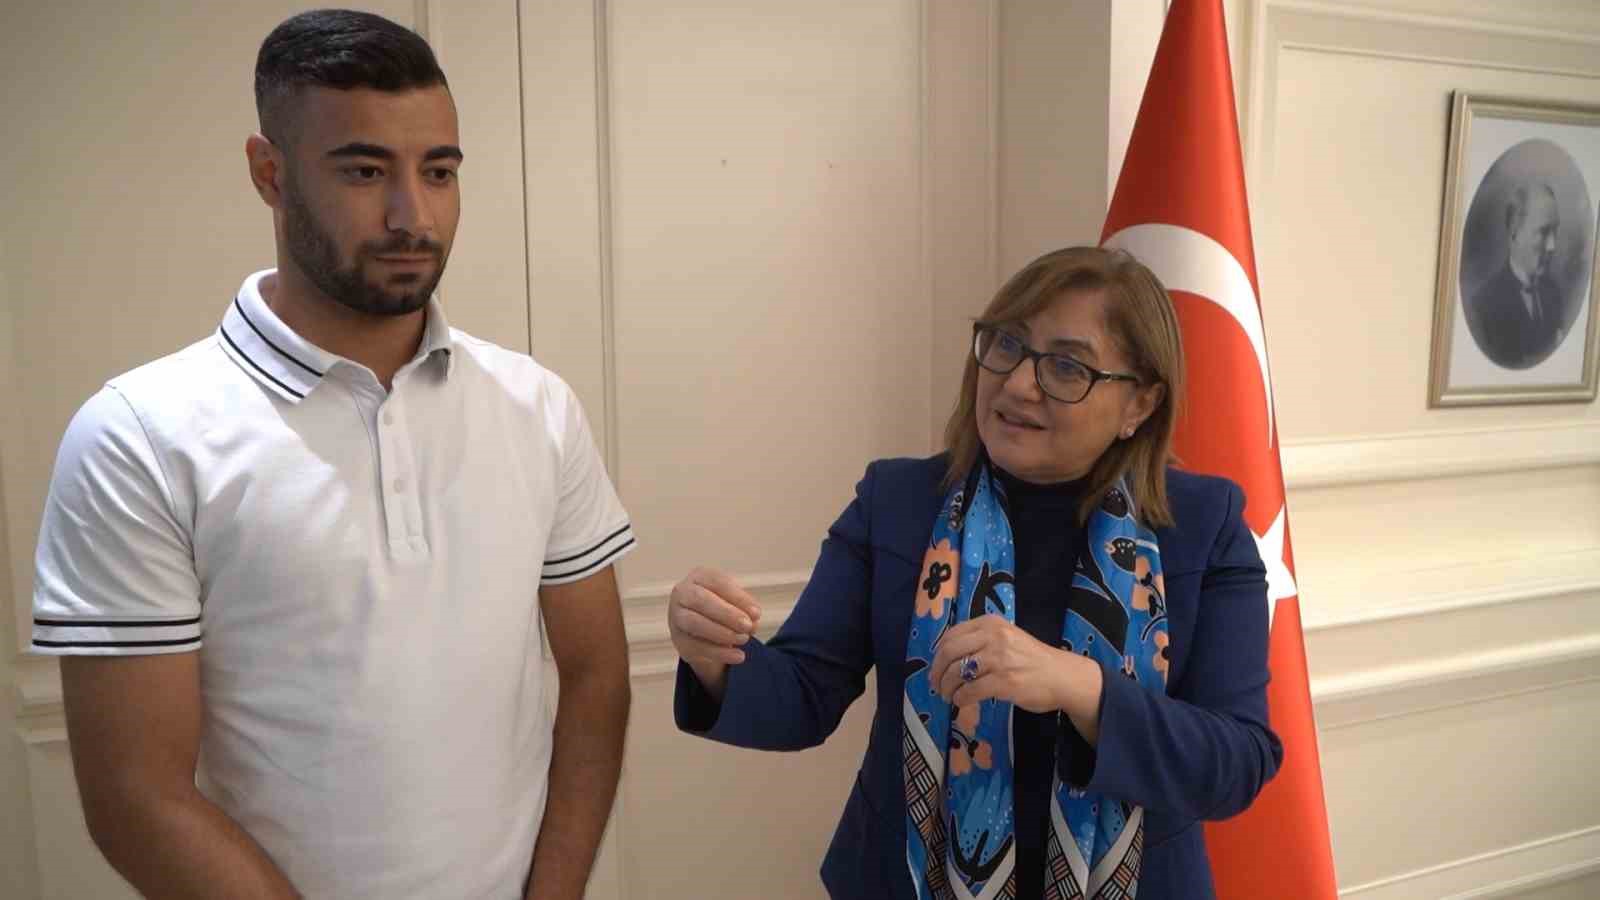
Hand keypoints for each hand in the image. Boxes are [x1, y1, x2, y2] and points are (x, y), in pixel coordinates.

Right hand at [668, 567, 762, 696]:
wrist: (702, 629)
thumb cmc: (722, 607)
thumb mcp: (734, 602)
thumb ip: (744, 608)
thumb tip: (753, 620)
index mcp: (699, 576)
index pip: (717, 582)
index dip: (738, 598)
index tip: (757, 613)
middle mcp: (682, 592)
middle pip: (701, 600)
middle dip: (727, 614)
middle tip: (748, 626)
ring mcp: (676, 616)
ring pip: (694, 623)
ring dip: (722, 633)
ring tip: (744, 639)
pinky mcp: (678, 639)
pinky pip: (697, 646)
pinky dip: (720, 653)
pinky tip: (739, 656)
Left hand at [928, 614, 1103, 738]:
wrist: (1063, 676)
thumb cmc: (1033, 659)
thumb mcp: (1007, 638)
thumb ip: (981, 641)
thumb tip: (948, 657)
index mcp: (991, 624)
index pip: (952, 635)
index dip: (938, 654)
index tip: (936, 667)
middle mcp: (993, 637)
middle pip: (949, 652)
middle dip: (937, 672)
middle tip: (936, 684)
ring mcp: (999, 659)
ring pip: (957, 673)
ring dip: (947, 687)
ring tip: (948, 695)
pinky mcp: (1004, 682)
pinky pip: (970, 691)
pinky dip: (960, 698)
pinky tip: (961, 701)